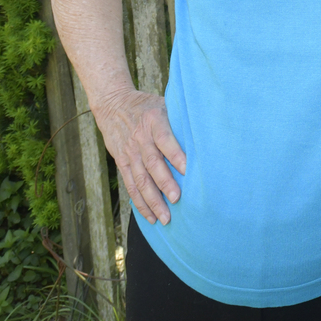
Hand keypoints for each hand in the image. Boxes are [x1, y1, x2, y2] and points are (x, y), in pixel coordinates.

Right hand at [93, 88, 185, 224]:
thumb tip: (208, 132)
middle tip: (177, 198)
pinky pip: (130, 186)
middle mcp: (140, 138)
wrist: (113, 104)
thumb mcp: (164, 103)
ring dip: (152, 200)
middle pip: (152, 163)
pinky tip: (151, 217)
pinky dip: (140, 203)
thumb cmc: (147, 106)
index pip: (164, 139)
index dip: (175, 155)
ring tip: (165, 217)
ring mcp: (129, 153)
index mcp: (153, 120)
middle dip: (164, 183)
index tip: (188, 170)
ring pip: (140, 180)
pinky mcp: (122, 163)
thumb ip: (179, 118)